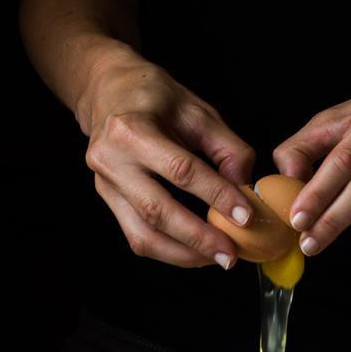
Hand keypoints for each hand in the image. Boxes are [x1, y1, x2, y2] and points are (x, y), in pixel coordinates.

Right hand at [83, 59, 255, 267]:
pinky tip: (195, 252)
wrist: (107, 92)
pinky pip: (136, 236)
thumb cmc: (155, 97)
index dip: (216, 195)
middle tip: (231, 254)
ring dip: (182, 254)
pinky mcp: (108, 200)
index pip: (180, 170)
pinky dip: (169, 250)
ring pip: (142, 235)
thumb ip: (227, 148)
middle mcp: (111, 159)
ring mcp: (104, 183)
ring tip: (215, 258)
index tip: (245, 215)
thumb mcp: (198, 110)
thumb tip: (246, 188)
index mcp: (132, 129)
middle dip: (198, 237)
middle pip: (157, 210)